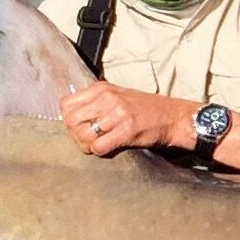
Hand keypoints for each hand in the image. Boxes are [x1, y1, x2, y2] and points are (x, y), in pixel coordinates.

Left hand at [59, 82, 195, 155]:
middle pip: (70, 120)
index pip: (66, 104)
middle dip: (75, 134)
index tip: (79, 126)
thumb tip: (70, 115)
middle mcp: (107, 98)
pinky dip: (100, 151)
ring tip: (96, 146)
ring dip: (86, 145)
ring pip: (82, 134)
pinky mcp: (126, 130)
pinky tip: (108, 149)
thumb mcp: (117, 95)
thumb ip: (95, 101)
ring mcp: (117, 114)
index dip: (68, 119)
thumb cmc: (146, 109)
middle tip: (86, 140)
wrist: (173, 117)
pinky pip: (99, 146)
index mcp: (101, 88)